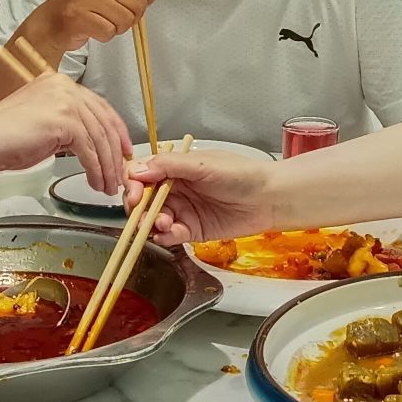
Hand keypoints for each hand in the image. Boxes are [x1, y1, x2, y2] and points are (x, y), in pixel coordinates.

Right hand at [0, 72, 130, 192]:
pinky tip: (94, 181)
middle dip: (115, 154)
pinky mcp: (63, 120)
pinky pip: (89, 150)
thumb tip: (93, 147)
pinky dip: (95, 169)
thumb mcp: (45, 127)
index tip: (124, 151)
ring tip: (107, 186)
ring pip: (99, 138)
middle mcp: (66, 87)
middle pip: (104, 123)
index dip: (116, 132)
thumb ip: (69, 129)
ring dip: (107, 167)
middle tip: (119, 175)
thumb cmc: (3, 137)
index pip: (100, 107)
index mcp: (61, 84)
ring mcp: (65, 101)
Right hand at [29, 0, 158, 59]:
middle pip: (139, 3)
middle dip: (131, 15)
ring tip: (102, 20)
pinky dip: (105, 35)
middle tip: (113, 13)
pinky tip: (94, 27)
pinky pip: (110, 31)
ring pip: (126, 20)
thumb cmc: (84, 2)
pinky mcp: (78, 16)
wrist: (50, 22)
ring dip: (118, 26)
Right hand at [127, 148, 279, 243]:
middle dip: (138, 208)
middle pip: (142, 200)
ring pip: (152, 219)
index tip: (134, 193)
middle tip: (143, 214)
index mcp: (175, 168)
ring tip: (163, 224)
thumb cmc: (242, 174)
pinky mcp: (191, 230)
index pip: (141, 174)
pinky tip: (170, 234)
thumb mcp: (204, 165)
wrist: (269, 198)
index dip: (132, 184)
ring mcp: (182, 210)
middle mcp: (174, 189)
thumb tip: (138, 170)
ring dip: (151, 223)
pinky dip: (165, 236)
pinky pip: (169, 236)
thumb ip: (170, 166)